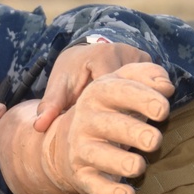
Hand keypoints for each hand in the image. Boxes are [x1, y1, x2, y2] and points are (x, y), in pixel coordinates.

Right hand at [0, 63, 172, 193]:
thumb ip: (147, 75)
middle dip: (132, 132)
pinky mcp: (83, 174)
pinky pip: (95, 185)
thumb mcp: (125, 84)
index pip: (118, 91)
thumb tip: (165, 85)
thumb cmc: (113, 108)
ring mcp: (82, 148)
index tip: (163, 110)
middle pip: (109, 125)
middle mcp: (86, 120)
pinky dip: (109, 192)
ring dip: (119, 162)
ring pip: (98, 155)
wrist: (72, 139)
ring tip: (139, 166)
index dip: (141, 99)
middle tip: (154, 140)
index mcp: (98, 92)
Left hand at [34, 42, 151, 132]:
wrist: (84, 53)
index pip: (113, 90)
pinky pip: (155, 86)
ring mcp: (141, 57)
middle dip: (133, 115)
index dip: (112, 115)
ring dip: (144, 110)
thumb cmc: (70, 73)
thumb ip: (51, 106)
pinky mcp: (150, 63)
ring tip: (144, 132)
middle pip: (135, 91)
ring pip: (149, 90)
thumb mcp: (59, 87)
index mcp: (101, 56)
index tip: (111, 137)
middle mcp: (125, 53)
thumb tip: (38, 127)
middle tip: (133, 140)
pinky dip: (150, 102)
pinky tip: (148, 120)